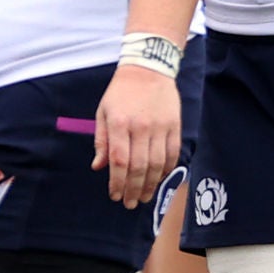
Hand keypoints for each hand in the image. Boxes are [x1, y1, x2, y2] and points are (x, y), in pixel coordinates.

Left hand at [92, 62, 182, 206]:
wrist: (149, 68)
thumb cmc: (121, 92)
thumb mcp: (103, 112)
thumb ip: (101, 141)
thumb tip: (99, 167)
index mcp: (119, 124)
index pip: (119, 161)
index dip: (117, 182)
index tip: (115, 195)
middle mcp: (141, 127)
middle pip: (139, 167)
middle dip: (133, 189)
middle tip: (130, 203)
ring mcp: (160, 127)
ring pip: (157, 164)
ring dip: (151, 185)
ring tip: (144, 197)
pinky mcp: (174, 126)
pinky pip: (173, 153)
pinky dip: (167, 169)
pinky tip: (160, 178)